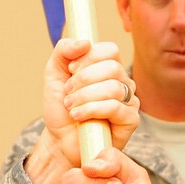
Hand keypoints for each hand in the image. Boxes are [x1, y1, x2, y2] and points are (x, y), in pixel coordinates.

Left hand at [46, 37, 138, 152]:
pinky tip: (78, 116)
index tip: (70, 71)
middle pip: (112, 67)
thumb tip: (84, 42)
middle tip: (69, 93)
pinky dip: (91, 109)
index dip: (88, 58)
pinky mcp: (130, 120)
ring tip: (71, 107)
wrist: (59, 141)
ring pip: (113, 87)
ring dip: (84, 96)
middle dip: (83, 80)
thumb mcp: (54, 74)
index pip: (109, 50)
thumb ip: (63, 51)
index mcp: (108, 68)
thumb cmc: (61, 109)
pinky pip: (115, 107)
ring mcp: (129, 101)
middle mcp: (123, 82)